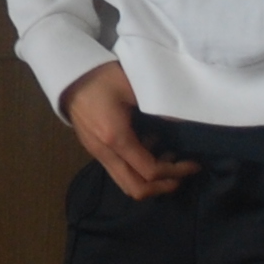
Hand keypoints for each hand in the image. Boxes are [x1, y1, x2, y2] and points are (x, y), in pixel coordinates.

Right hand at [60, 60, 196, 201]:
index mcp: (116, 138)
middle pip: (136, 189)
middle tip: (182, 173)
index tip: (194, 164)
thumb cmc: (102, 76)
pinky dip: (138, 168)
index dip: (176, 172)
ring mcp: (97, 153)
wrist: (69, 74)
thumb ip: (160, 108)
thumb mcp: (135, 87)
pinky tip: (149, 144)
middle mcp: (105, 153)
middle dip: (163, 186)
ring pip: (126, 183)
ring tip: (167, 158)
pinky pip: (119, 171)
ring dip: (150, 179)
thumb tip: (186, 123)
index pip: (150, 171)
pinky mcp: (94, 149)